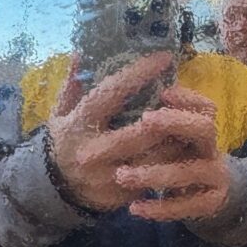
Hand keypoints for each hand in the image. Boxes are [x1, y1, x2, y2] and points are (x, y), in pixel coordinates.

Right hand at [47, 52, 174, 210]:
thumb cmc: (65, 141)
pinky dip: (172, 160)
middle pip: (143, 130)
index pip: (112, 94)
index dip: (139, 74)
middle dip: (168, 112)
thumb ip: (72, 84)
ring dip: (176, 137)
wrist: (55, 189)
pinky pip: (155, 176)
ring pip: (155, 156)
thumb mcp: (60, 112)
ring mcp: (110, 176)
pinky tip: (184, 144)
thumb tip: (82, 52)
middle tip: (186, 95)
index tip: (164, 57)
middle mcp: (94, 151)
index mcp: (80, 125)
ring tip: (191, 117)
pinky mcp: (123, 195)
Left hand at [115, 86, 230, 221]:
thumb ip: (161, 123)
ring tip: (121, 175)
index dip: (187, 98)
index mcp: (202, 129)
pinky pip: (184, 206)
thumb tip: (137, 96)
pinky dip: (158, 208)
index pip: (205, 106)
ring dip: (154, 173)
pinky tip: (134, 208)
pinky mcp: (209, 204)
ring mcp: (215, 177)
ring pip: (189, 171)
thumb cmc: (182, 160)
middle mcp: (212, 149)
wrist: (213, 196)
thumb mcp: (176, 139)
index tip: (162, 93)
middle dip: (175, 122)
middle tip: (144, 120)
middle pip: (205, 128)